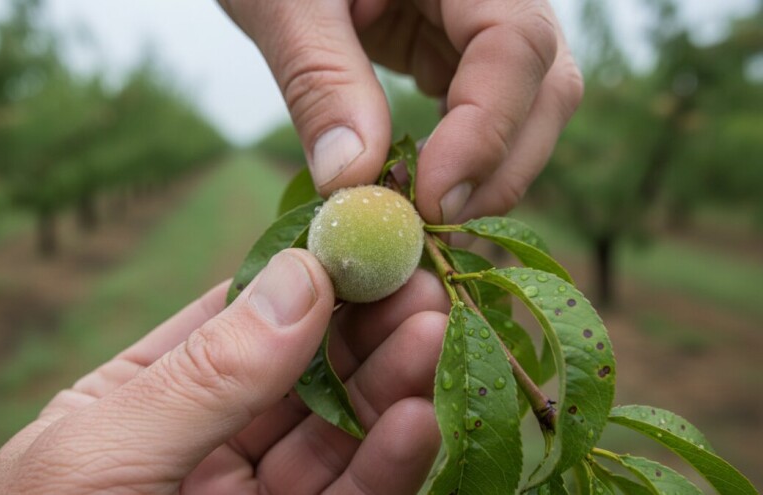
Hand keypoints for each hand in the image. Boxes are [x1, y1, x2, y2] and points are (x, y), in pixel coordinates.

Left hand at [0, 249, 450, 493]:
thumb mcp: (99, 454)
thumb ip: (203, 374)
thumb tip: (300, 277)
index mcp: (140, 403)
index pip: (232, 322)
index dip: (299, 279)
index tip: (360, 244)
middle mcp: (204, 448)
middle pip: (300, 375)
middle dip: (362, 328)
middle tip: (421, 286)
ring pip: (336, 435)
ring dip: (389, 385)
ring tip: (434, 334)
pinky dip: (388, 463)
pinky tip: (418, 419)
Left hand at [220, 0, 582, 224]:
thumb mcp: (286, 4)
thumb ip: (321, 79)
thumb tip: (353, 182)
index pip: (517, 44)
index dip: (486, 129)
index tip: (431, 200)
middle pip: (544, 86)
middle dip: (497, 169)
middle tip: (429, 229)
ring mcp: (481, 23)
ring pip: (526, 110)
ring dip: (482, 176)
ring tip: (416, 217)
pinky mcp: (453, 51)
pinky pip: (482, 113)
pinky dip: (457, 161)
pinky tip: (415, 189)